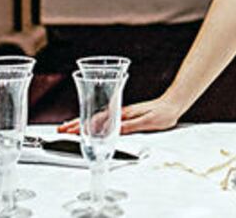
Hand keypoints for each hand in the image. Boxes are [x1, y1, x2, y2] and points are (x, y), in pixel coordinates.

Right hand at [56, 96, 183, 134]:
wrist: (174, 103)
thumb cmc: (163, 112)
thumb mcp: (147, 122)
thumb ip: (131, 126)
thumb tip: (114, 130)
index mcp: (122, 113)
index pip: (97, 120)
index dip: (81, 125)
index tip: (68, 130)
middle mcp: (119, 111)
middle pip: (93, 118)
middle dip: (76, 123)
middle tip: (61, 130)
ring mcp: (122, 113)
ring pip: (97, 118)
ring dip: (82, 123)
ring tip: (69, 128)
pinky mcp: (126, 115)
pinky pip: (105, 119)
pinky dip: (94, 123)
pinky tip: (91, 126)